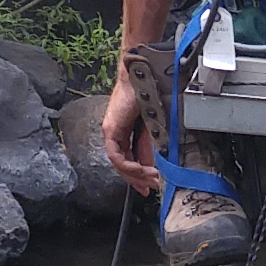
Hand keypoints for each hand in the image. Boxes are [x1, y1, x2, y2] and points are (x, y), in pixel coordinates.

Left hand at [103, 71, 162, 194]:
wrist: (142, 76)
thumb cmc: (148, 94)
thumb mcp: (152, 127)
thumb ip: (150, 146)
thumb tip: (154, 163)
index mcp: (125, 131)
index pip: (129, 159)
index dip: (138, 174)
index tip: (148, 185)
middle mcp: (115, 133)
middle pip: (122, 164)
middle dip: (136, 179)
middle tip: (148, 189)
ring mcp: (111, 132)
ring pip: (118, 162)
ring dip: (134, 175)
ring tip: (149, 180)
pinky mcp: (110, 130)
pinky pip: (116, 156)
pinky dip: (128, 165)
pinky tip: (140, 170)